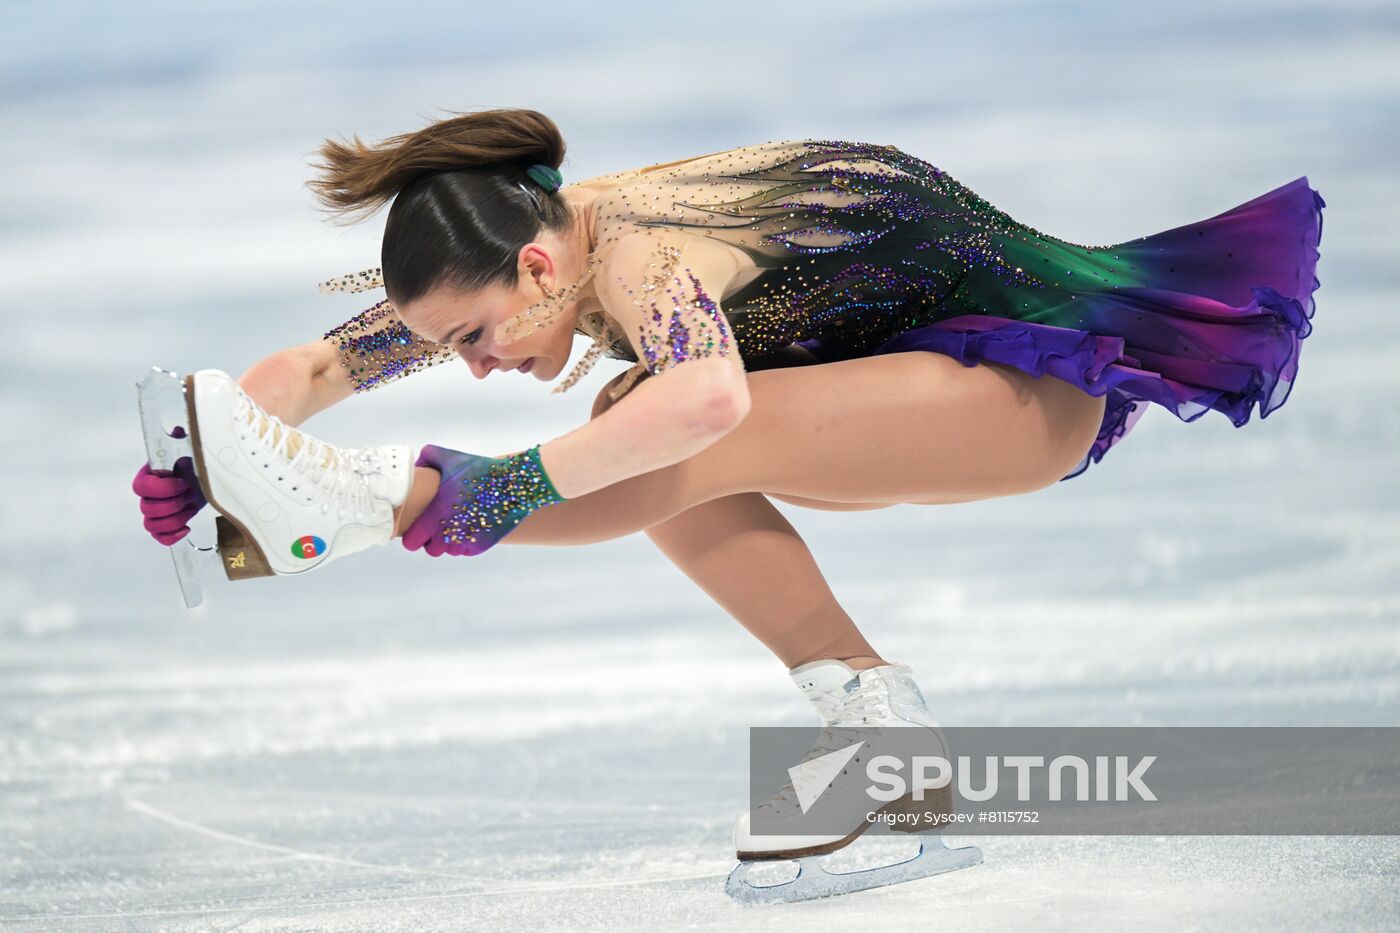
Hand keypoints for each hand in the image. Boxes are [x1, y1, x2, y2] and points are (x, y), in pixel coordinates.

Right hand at [131, 427, 207, 544]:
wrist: (205, 478)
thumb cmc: (194, 463)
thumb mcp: (191, 450)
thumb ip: (182, 441)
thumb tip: (177, 431)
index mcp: (149, 476)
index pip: (141, 488)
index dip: (162, 489)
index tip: (183, 483)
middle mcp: (148, 495)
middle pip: (147, 509)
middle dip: (174, 504)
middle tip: (190, 493)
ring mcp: (155, 511)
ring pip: (151, 525)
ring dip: (175, 519)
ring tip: (191, 506)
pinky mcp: (166, 524)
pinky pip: (159, 537)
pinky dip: (171, 537)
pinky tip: (187, 528)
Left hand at [401, 443, 566, 556]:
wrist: (513, 485)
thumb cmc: (479, 470)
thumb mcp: (450, 457)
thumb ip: (427, 456)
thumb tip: (417, 465)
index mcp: (434, 517)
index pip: (411, 542)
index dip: (413, 535)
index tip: (419, 525)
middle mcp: (447, 535)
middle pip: (430, 549)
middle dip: (432, 539)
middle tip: (438, 523)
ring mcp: (464, 543)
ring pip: (448, 551)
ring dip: (449, 541)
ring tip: (456, 522)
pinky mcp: (480, 547)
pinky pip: (465, 550)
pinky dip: (466, 542)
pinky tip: (470, 525)